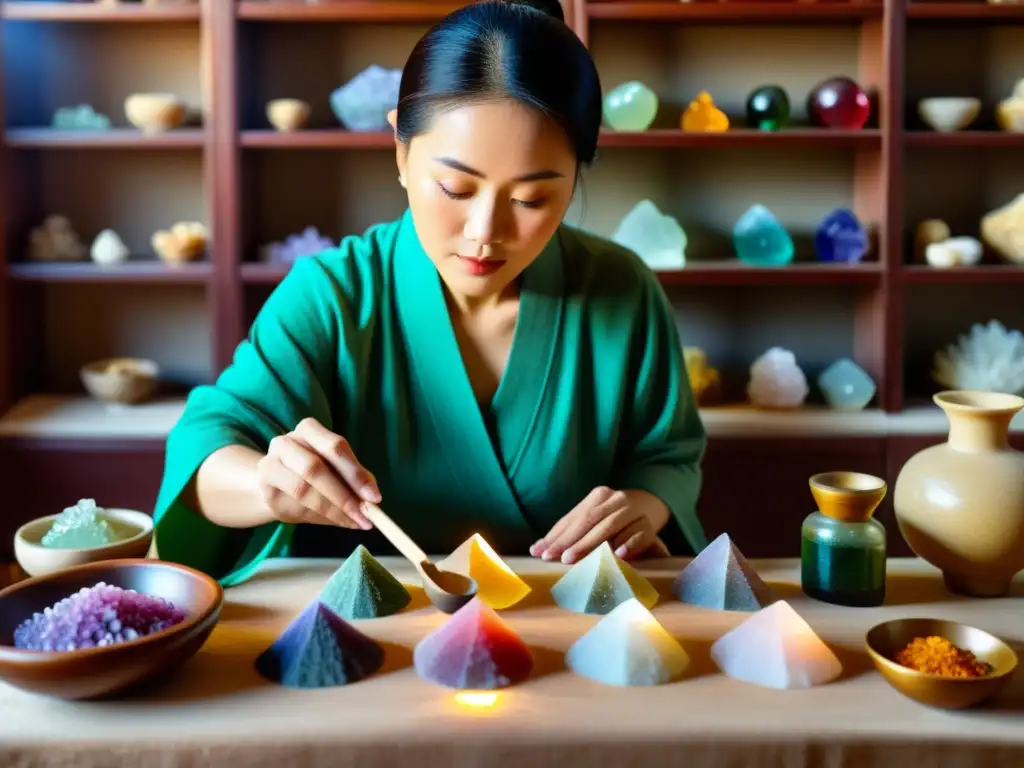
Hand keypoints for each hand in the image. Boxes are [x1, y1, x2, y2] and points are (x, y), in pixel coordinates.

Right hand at [256, 417, 380, 529]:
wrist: (273, 487)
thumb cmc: (312, 478)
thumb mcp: (338, 474)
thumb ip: (356, 482)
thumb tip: (373, 500)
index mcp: (310, 430)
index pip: (335, 446)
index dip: (356, 473)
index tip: (375, 498)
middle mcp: (287, 441)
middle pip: (315, 466)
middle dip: (343, 494)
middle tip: (364, 515)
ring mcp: (270, 461)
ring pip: (302, 487)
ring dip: (331, 508)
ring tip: (351, 521)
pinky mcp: (265, 485)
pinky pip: (292, 502)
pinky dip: (317, 513)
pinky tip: (333, 520)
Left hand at [529, 486, 670, 564]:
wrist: (652, 505)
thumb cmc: (615, 518)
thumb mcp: (594, 519)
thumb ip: (568, 532)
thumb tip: (536, 549)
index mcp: (599, 495)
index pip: (574, 517)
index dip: (557, 535)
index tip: (541, 552)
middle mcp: (616, 499)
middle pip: (589, 520)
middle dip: (571, 540)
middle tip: (557, 557)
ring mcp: (634, 511)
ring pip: (610, 526)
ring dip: (591, 543)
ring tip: (574, 557)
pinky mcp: (649, 525)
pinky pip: (639, 534)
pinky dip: (628, 544)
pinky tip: (618, 555)